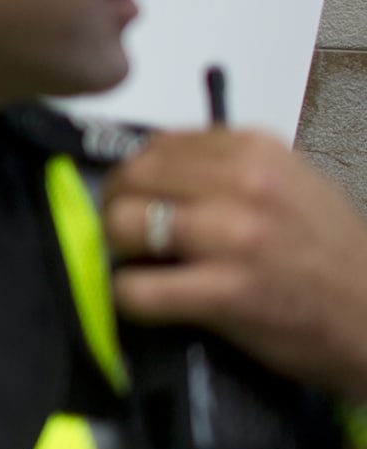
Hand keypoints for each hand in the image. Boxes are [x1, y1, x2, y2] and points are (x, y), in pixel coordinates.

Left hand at [102, 128, 366, 401]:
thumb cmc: (331, 254)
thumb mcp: (289, 184)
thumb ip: (225, 168)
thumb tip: (152, 171)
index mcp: (254, 149)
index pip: (155, 146)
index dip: (137, 177)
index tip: (141, 201)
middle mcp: (243, 183)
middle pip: (130, 180)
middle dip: (117, 209)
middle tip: (128, 236)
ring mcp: (233, 236)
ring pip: (122, 225)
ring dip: (119, 251)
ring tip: (141, 266)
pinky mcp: (226, 291)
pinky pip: (137, 289)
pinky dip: (130, 299)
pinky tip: (150, 302)